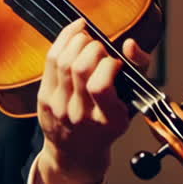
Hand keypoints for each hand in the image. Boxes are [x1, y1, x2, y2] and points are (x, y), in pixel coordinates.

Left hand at [36, 19, 149, 183]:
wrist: (77, 151)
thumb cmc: (108, 123)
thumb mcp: (131, 103)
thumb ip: (138, 70)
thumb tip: (129, 44)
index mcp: (107, 120)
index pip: (100, 86)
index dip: (109, 64)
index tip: (115, 62)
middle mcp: (80, 115)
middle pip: (80, 68)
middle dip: (93, 47)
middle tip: (100, 48)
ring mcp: (59, 106)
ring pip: (64, 61)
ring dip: (78, 41)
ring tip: (88, 39)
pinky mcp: (44, 97)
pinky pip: (51, 60)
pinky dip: (63, 40)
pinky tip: (74, 31)